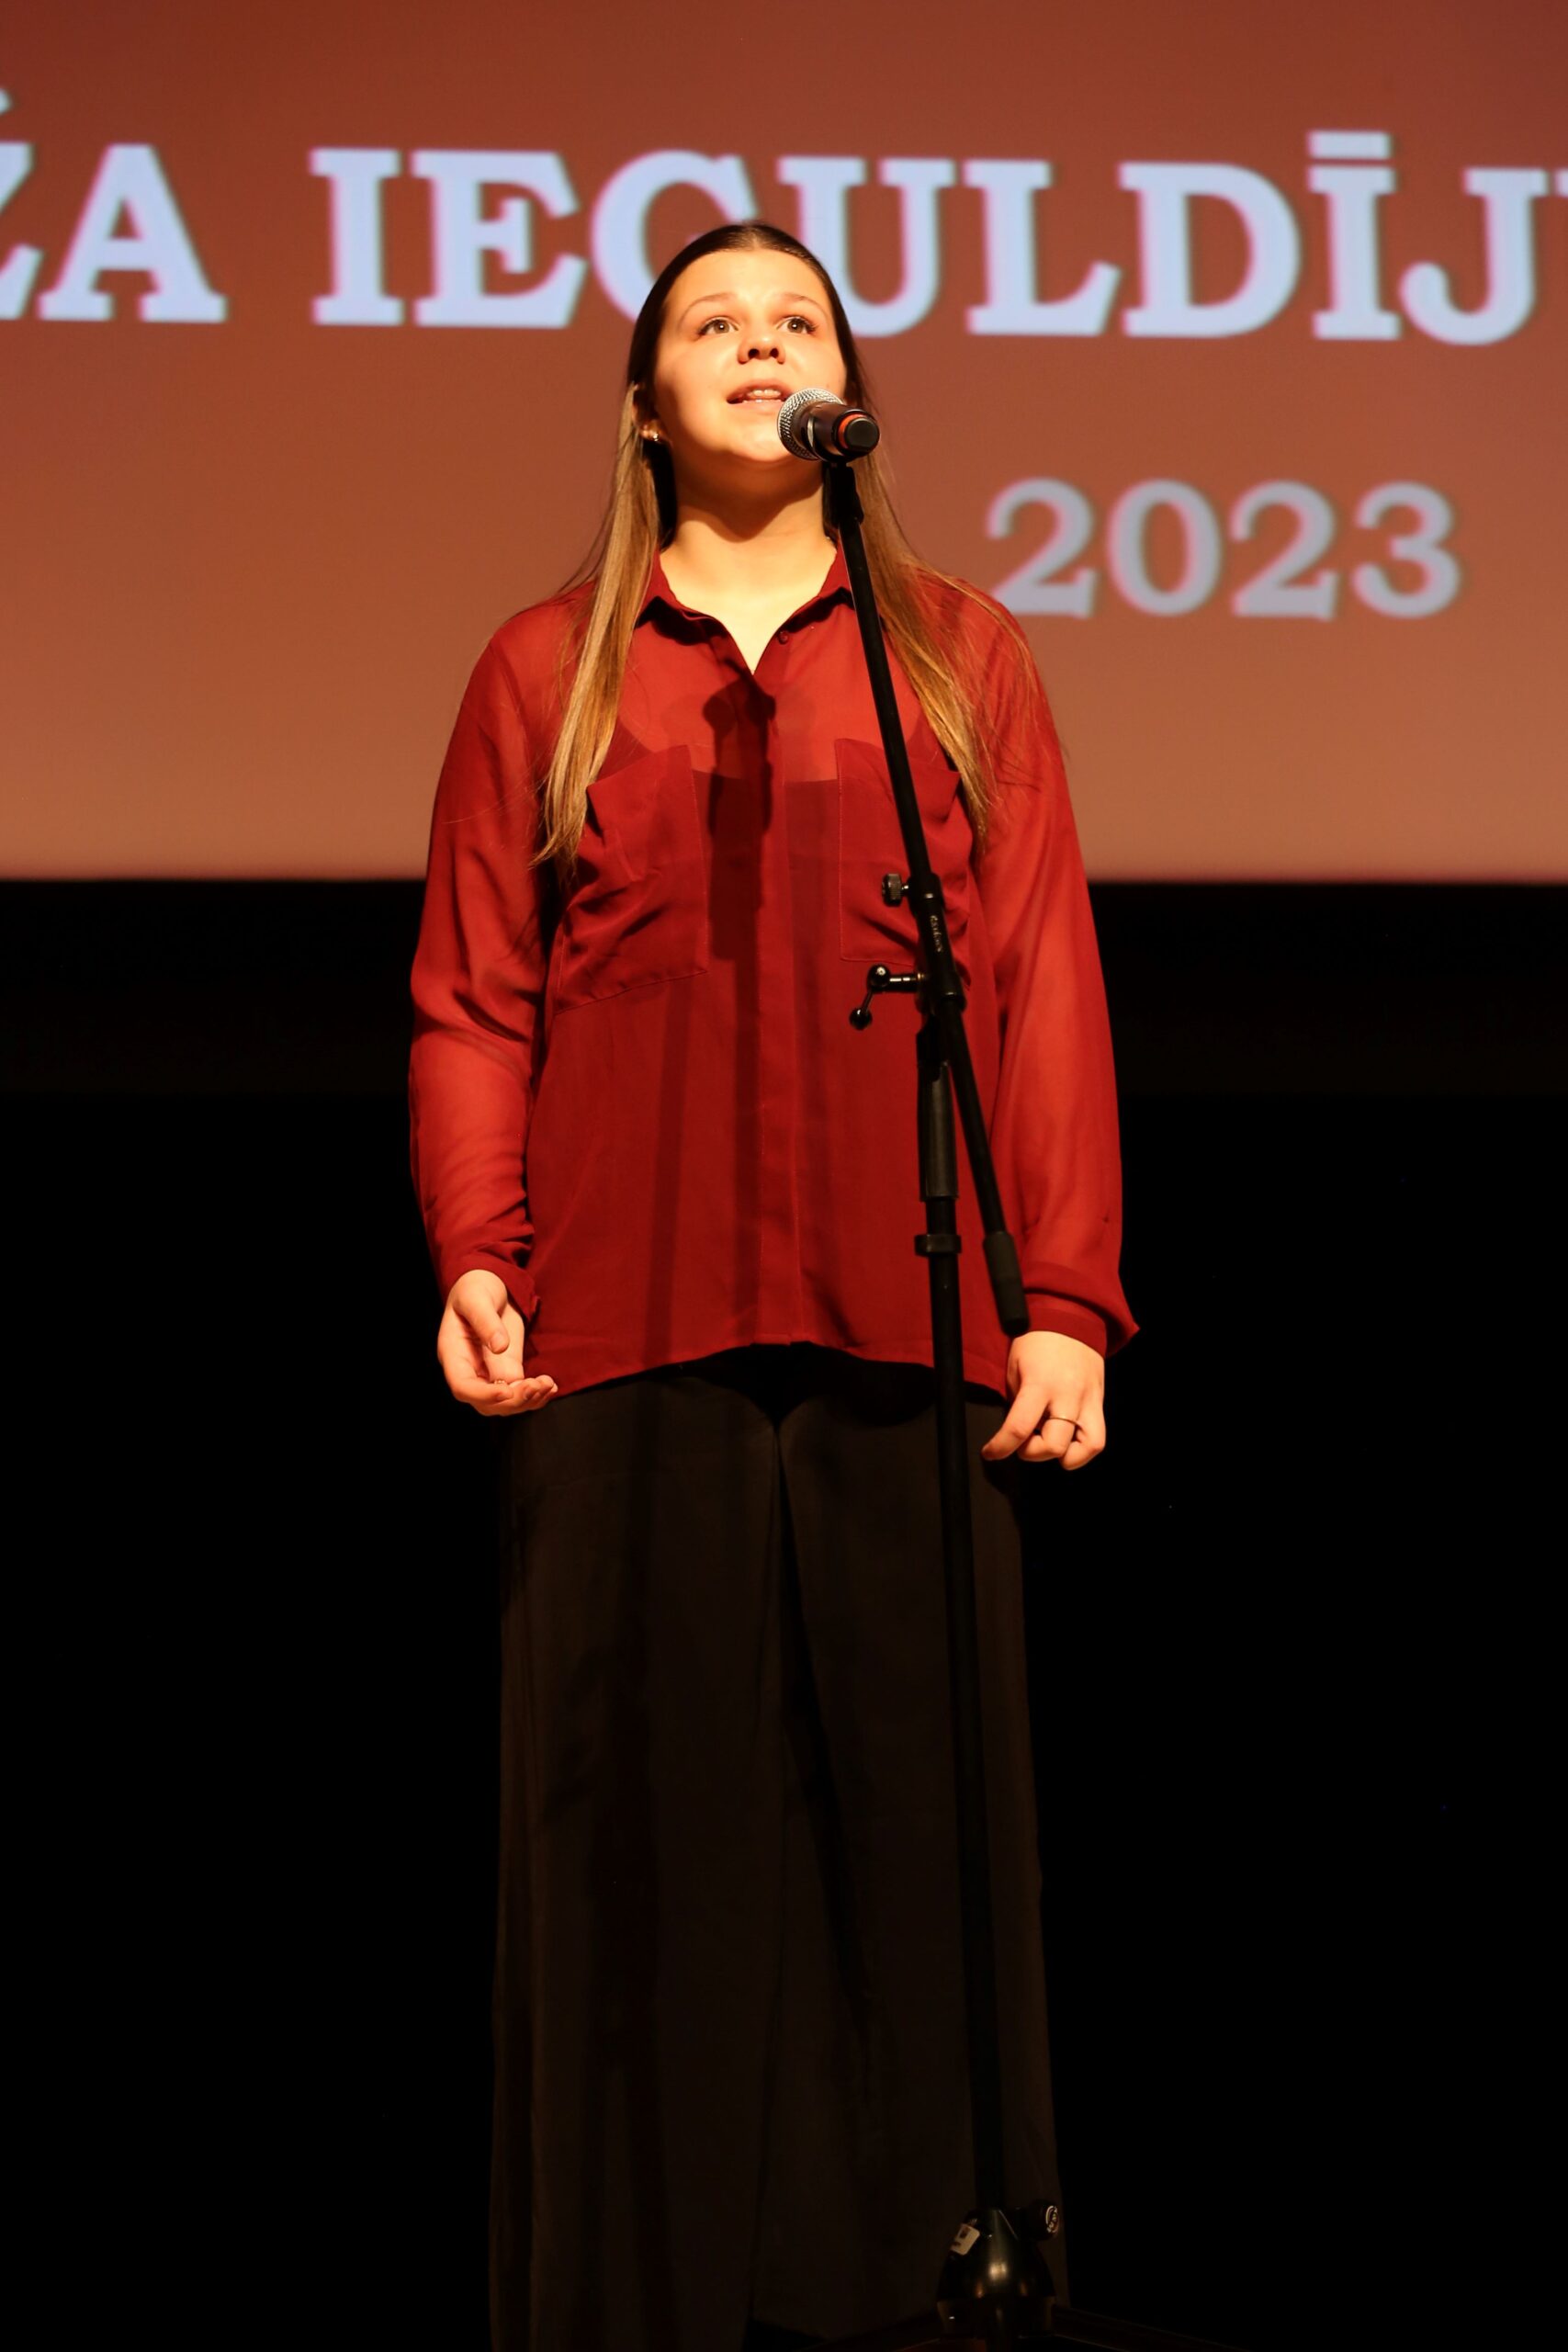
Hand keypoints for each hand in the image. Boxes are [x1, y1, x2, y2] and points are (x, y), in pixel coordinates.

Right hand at [437, 1270, 558, 1417]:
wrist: (489, 1286)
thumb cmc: (475, 1288)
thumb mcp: (477, 1298)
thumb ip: (486, 1321)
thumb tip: (500, 1346)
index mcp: (453, 1353)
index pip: (462, 1386)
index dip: (483, 1395)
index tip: (507, 1391)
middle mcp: (469, 1369)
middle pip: (485, 1403)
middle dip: (513, 1400)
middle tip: (537, 1386)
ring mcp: (488, 1373)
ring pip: (505, 1403)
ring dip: (528, 1400)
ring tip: (548, 1385)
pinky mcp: (506, 1370)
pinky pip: (518, 1391)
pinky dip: (536, 1394)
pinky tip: (551, 1386)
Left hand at [980, 1330, 1104, 1469]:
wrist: (1070, 1317)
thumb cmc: (1037, 1341)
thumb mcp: (1015, 1369)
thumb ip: (1017, 1403)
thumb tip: (1014, 1433)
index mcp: (1039, 1384)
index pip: (1019, 1427)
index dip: (1001, 1447)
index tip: (991, 1452)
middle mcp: (1067, 1396)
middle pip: (1053, 1445)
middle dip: (1031, 1452)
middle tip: (1022, 1441)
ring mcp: (1088, 1400)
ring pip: (1084, 1448)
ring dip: (1061, 1455)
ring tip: (1047, 1442)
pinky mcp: (1099, 1403)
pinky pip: (1097, 1440)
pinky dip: (1081, 1450)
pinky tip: (1066, 1442)